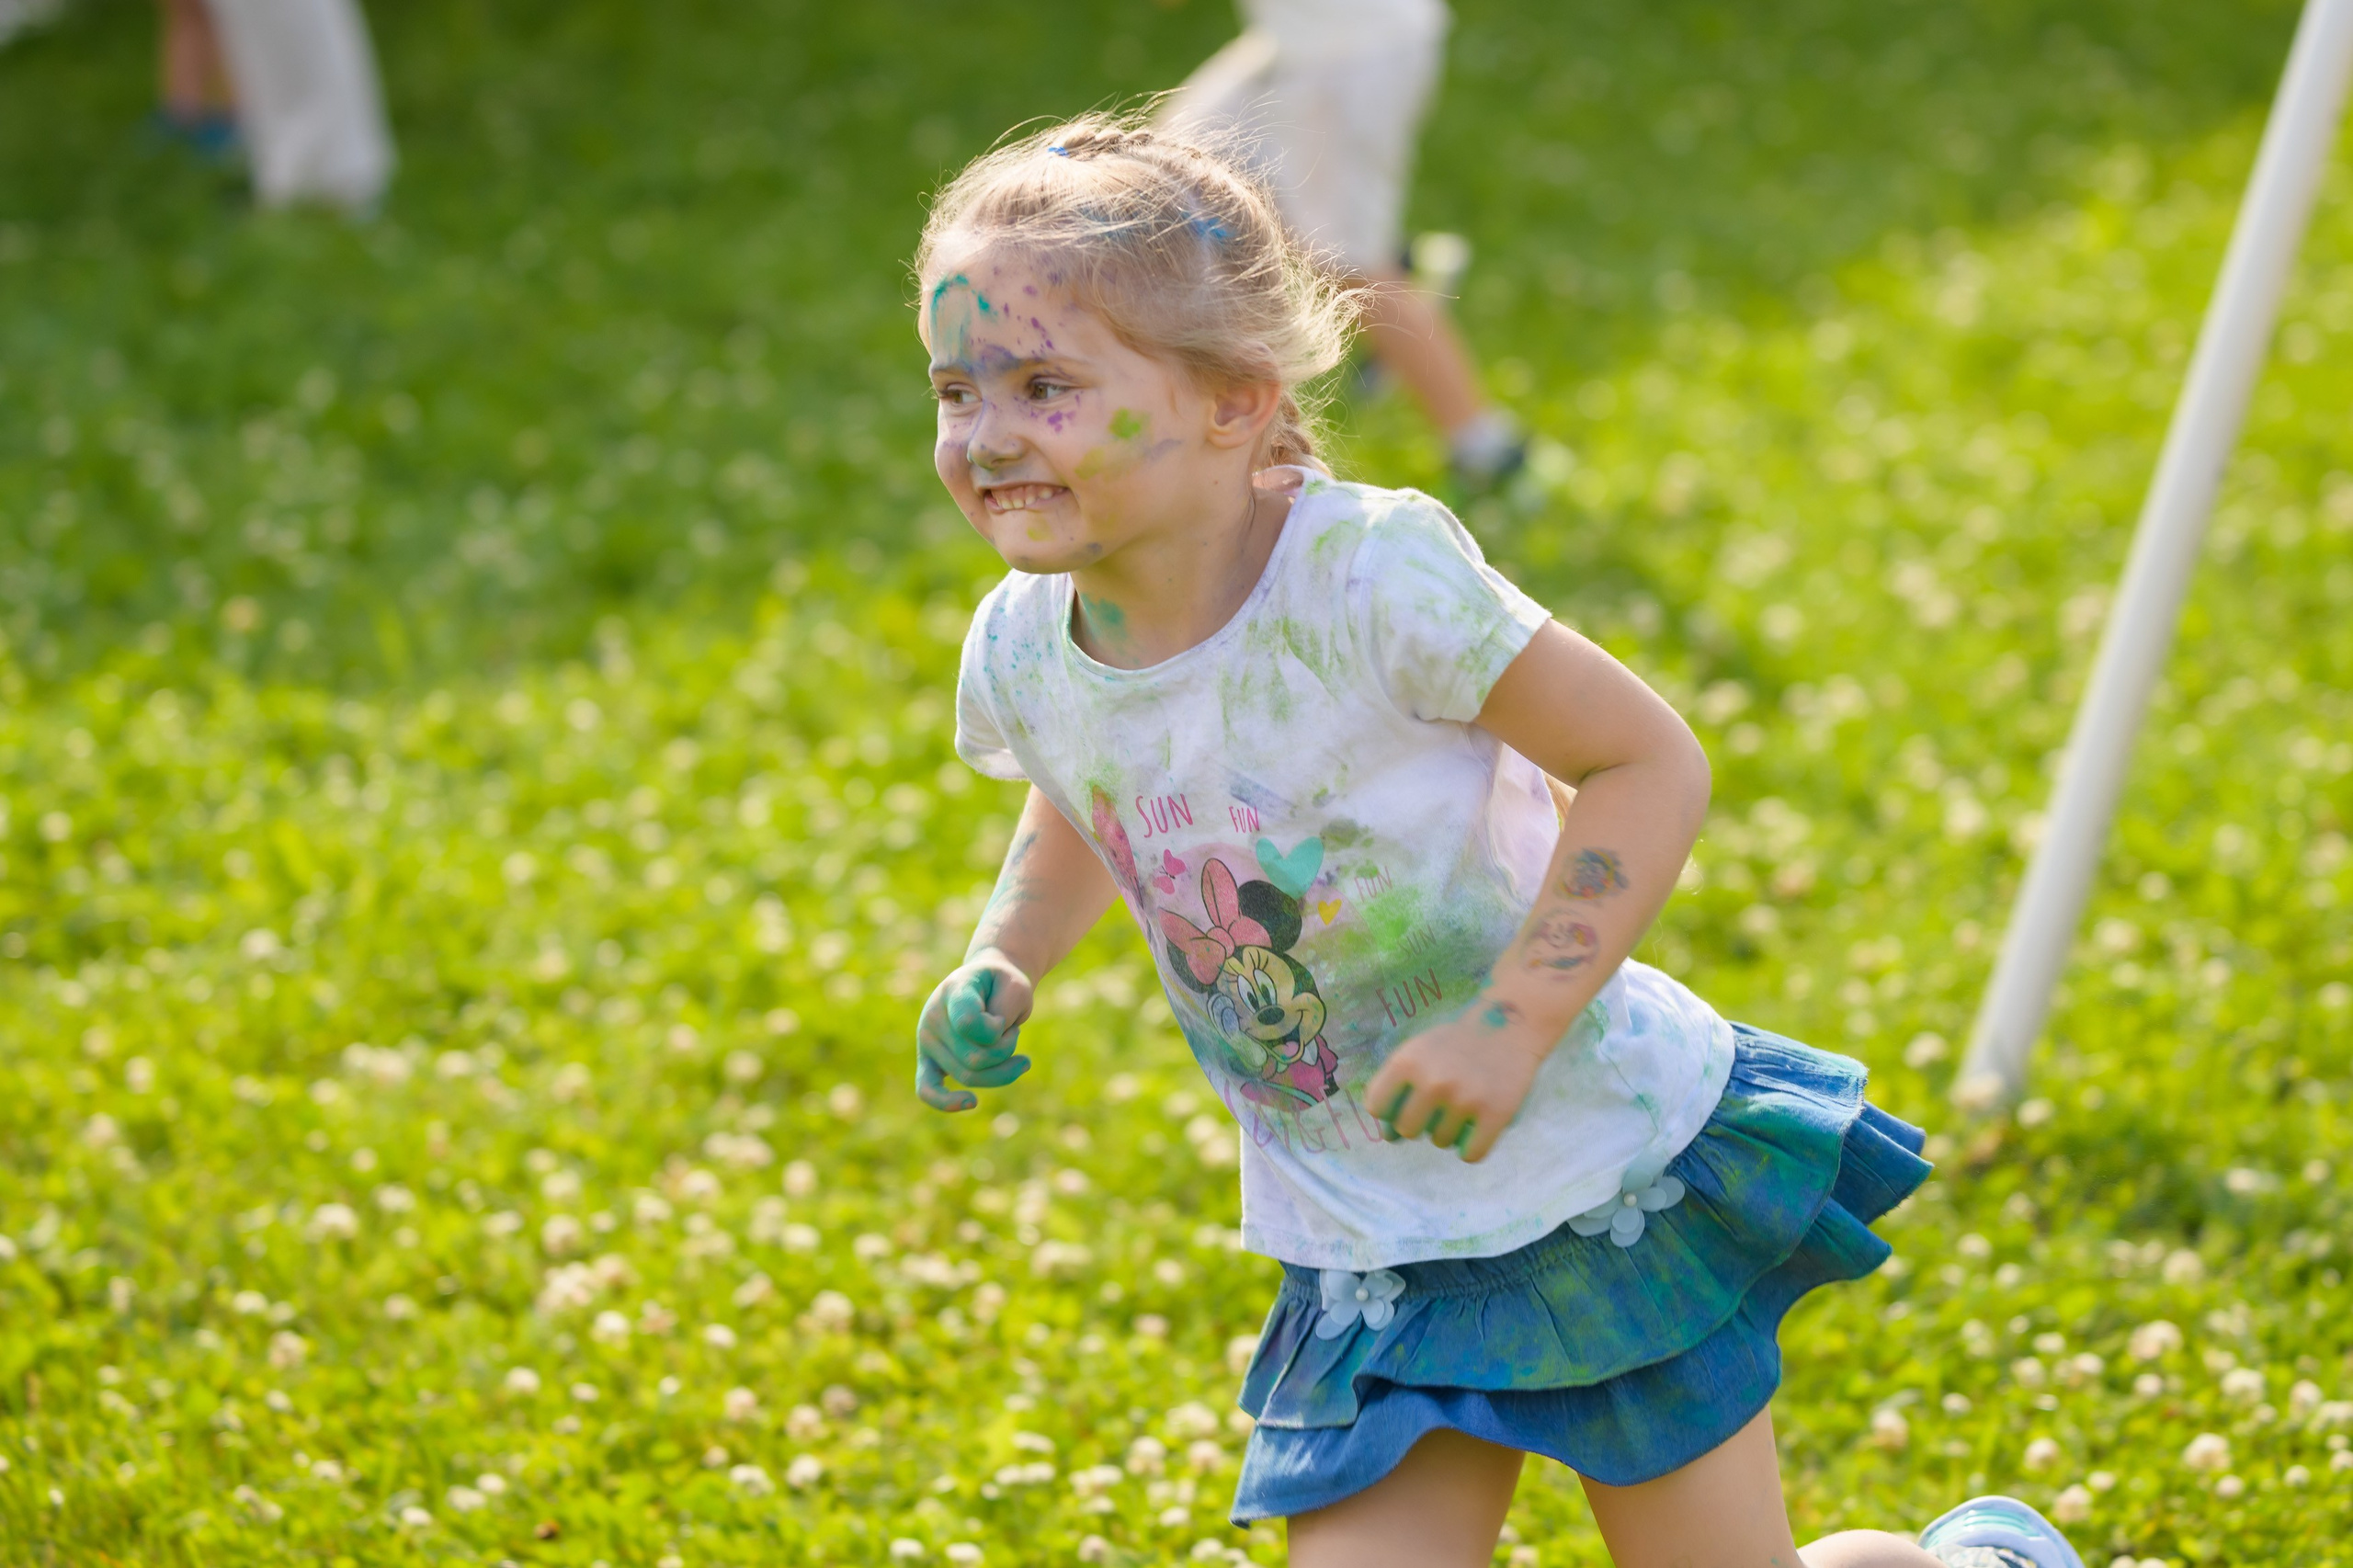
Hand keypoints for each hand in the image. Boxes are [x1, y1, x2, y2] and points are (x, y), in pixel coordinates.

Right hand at [916, 950, 1034, 1111]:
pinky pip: (927, 1090)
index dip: (998, 1029)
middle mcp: (933, 1015)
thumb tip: (983, 1051)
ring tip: (1007, 1044)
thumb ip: (1004, 1011)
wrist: (987, 982)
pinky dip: (947, 1102)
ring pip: (968, 1076)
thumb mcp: (1016, 987)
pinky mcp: (928, 1060)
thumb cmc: (1003, 986)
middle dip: (1006, 1049)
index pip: (969, 1024)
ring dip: (1000, 1067)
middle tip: (1012, 1031)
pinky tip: (972, 1103)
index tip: (1006, 1018)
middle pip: (975, 1059)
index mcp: (954, 990)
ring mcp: (928, 1040)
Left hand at [1363, 997, 1550, 1162]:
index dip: (1389, 1109)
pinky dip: (1471, 1148)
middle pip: (1407, 1131)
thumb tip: (1389, 1137)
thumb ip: (1397, 1088)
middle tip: (1437, 1108)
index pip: (1377, 1107)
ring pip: (1440, 1142)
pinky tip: (1475, 1130)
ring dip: (1448, 1132)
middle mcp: (1433, 1081)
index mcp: (1407, 1062)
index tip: (1405, 1103)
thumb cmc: (1455, 1044)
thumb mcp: (1418, 1052)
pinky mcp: (1496, 1114)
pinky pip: (1471, 1154)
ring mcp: (1465, 1099)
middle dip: (1419, 1123)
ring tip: (1461, 1109)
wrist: (1509, 1026)